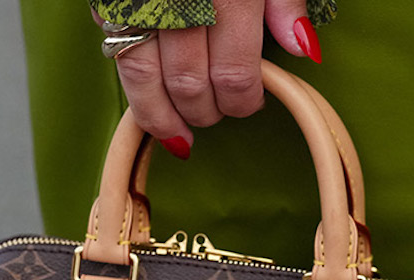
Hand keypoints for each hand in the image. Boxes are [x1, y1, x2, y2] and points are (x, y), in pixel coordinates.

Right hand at [99, 0, 321, 157]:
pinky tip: (151, 112)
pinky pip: (116, 55)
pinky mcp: (110, 0)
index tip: (250, 102)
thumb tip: (304, 50)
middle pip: (190, 84)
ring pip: (144, 78)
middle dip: (207, 112)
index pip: (235, 74)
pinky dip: (135, 93)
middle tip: (217, 115)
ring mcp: (141, 0)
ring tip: (180, 133)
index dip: (244, 101)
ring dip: (164, 116)